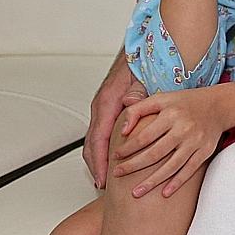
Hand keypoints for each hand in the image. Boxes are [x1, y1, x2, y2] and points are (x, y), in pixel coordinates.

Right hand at [82, 57, 145, 188]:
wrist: (141, 49)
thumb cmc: (141, 62)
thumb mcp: (142, 76)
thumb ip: (138, 92)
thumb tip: (132, 104)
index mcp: (107, 102)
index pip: (98, 138)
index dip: (99, 161)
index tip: (103, 178)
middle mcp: (102, 106)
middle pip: (92, 143)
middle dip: (96, 166)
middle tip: (104, 185)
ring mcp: (104, 108)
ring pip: (95, 139)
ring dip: (99, 159)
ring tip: (107, 178)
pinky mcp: (109, 109)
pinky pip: (103, 132)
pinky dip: (104, 148)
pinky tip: (113, 157)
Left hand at [111, 87, 227, 197]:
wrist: (220, 105)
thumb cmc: (186, 102)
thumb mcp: (162, 98)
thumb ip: (138, 109)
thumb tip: (123, 131)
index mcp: (171, 114)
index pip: (144, 136)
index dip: (128, 148)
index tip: (116, 156)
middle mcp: (184, 128)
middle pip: (155, 153)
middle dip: (134, 166)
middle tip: (118, 174)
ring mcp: (196, 141)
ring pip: (171, 166)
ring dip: (153, 181)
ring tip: (136, 192)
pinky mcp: (205, 151)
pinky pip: (190, 169)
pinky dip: (177, 182)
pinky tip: (165, 193)